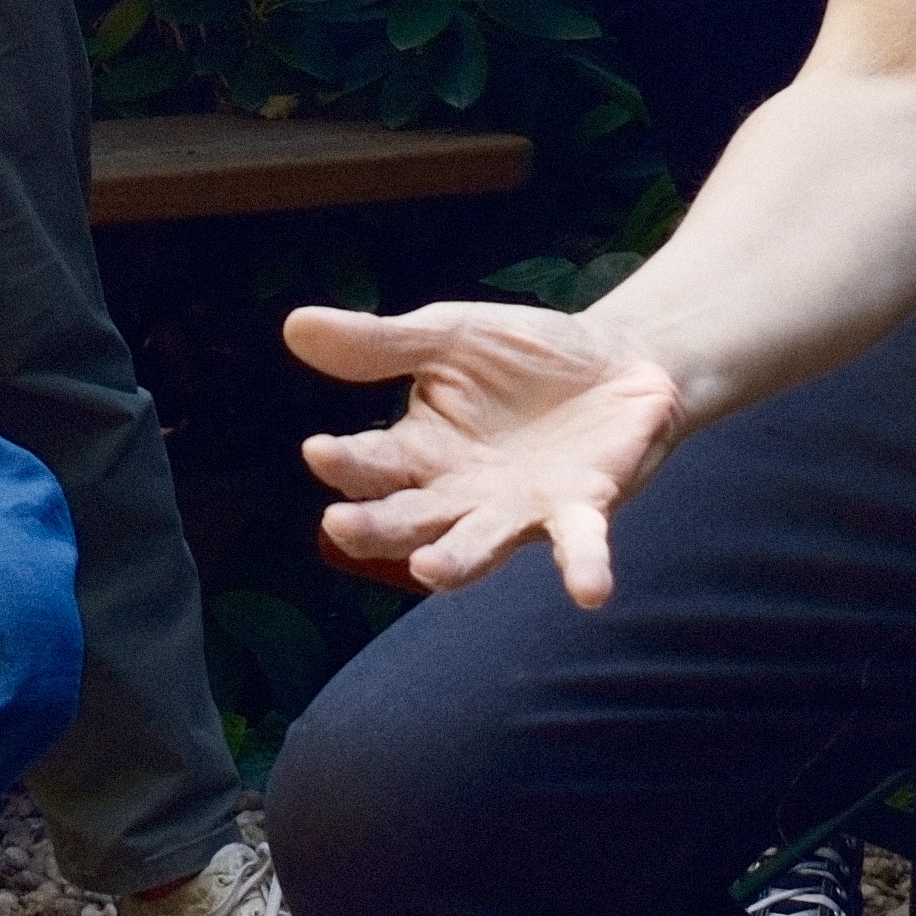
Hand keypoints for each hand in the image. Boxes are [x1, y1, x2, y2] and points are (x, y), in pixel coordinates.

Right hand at [283, 297, 684, 606]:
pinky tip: (591, 591)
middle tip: (342, 525)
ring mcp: (520, 510)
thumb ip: (380, 343)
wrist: (621, 360)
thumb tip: (294, 324)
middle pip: (410, 520)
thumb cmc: (523, 355)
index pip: (372, 464)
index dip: (344, 462)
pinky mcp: (583, 510)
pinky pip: (581, 545)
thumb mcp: (450, 335)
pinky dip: (584, 568)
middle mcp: (462, 495)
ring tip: (429, 571)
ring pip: (478, 547)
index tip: (318, 451)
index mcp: (422, 451)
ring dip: (454, 563)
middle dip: (377, 527)